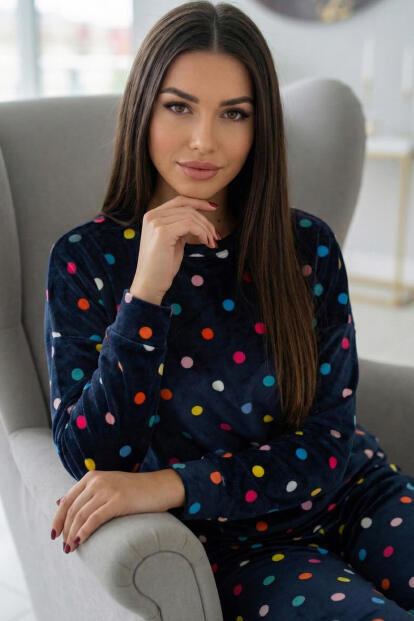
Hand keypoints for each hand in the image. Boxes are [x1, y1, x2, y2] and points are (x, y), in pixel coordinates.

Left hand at [50, 469, 172, 553]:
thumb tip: (58, 501)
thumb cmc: (134, 490)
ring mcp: (107, 490)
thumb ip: (85, 492)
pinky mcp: (117, 501)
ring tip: (70, 549)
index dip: (58, 519)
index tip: (54, 535)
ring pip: (81, 516)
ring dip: (72, 535)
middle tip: (64, 546)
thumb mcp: (107, 485)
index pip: (67, 500)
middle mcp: (96, 481)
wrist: (160, 487)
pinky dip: (83, 533)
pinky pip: (94, 520)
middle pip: (72, 509)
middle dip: (65, 530)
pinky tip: (80, 542)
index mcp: (92, 477)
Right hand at [131, 195, 219, 298]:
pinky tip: (205, 243)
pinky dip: (202, 233)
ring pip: (190, 216)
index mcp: (152, 216)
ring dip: (206, 229)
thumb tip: (198, 221)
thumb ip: (180, 228)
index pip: (179, 201)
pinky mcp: (162, 232)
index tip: (214, 207)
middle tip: (215, 236)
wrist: (151, 284)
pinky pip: (190, 225)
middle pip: (187, 209)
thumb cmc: (162, 266)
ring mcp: (156, 223)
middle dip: (206, 221)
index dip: (198, 202)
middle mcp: (152, 216)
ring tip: (211, 242)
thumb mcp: (173, 241)